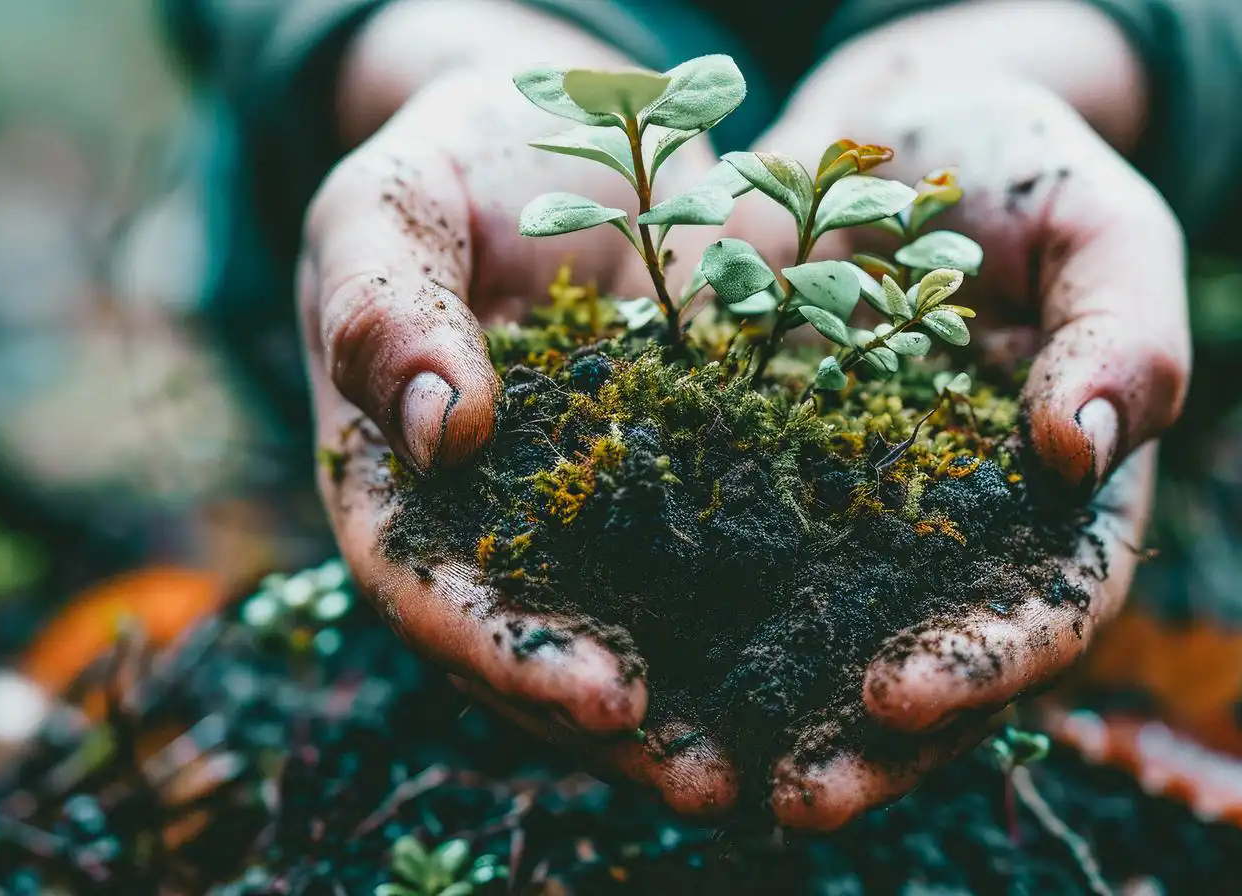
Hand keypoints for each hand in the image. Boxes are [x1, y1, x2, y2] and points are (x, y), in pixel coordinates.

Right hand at [300, 0, 737, 814]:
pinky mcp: (695, 476)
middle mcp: (499, 521)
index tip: (606, 696)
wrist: (576, 122)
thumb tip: (435, 428)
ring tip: (793, 774)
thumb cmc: (459, 156)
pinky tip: (857, 660)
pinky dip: (781, 614)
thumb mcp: (395, 200)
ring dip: (708, 709)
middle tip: (720, 783)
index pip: (432, 589)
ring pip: (641, 629)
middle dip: (626, 727)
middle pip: (542, 647)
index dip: (510, 654)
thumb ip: (384, 303)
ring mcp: (600, 511)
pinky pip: (733, 557)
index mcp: (400, 477)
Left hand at [727, 0, 1191, 828]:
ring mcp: (854, 520)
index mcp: (1061, 506)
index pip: (1045, 611)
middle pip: (931, 670)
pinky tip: (620, 663)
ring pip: (818, 648)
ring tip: (699, 777)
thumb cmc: (1023, 167)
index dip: (986, 663)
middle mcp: (956, 540)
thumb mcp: (1099, 223)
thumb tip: (1085, 447)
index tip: (905, 689)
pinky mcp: (758, 478)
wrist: (898, 126)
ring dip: (765, 721)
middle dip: (870, 746)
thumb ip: (1123, 333)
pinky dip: (679, 622)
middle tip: (795, 797)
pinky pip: (719, 564)